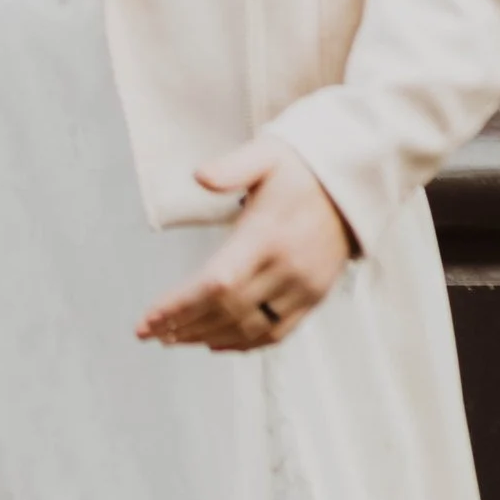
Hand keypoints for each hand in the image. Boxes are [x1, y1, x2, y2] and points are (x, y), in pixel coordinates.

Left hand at [136, 138, 355, 353]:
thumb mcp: (266, 155)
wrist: (351, 188)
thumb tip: (198, 176)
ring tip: (172, 338)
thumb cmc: (299, 170)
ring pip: (250, 328)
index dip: (180, 305)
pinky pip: (277, 333)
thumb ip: (232, 167)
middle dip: (184, 324)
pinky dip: (244, 344)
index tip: (148, 319)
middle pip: (228, 311)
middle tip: (150, 331)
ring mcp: (303, 288)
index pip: (217, 282)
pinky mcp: (313, 298)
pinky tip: (215, 344)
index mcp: (267, 236)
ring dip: (207, 337)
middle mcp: (287, 269)